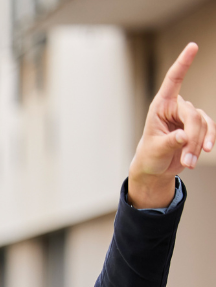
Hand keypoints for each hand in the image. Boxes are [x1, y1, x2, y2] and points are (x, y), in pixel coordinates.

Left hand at [128, 43, 213, 207]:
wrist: (155, 168)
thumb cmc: (150, 156)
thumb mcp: (155, 149)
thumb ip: (169, 142)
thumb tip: (183, 136)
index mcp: (160, 105)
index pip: (173, 80)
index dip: (183, 63)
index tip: (193, 46)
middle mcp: (175, 107)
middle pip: (193, 116)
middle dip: (192, 138)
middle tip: (187, 160)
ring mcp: (189, 116)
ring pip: (203, 125)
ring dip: (198, 145)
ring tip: (188, 163)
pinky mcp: (199, 127)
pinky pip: (210, 130)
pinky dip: (208, 142)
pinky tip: (203, 153)